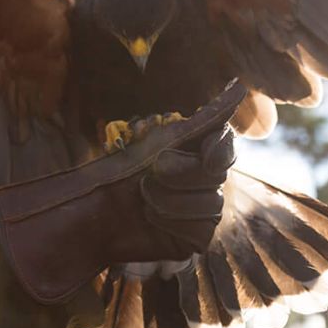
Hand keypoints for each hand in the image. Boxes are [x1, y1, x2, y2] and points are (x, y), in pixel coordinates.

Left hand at [0, 83, 244, 303]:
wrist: (88, 214)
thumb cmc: (118, 174)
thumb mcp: (157, 141)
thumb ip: (201, 120)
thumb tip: (238, 88)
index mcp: (196, 154)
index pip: (226, 146)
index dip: (221, 148)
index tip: (205, 154)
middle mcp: (204, 184)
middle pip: (217, 176)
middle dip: (181, 172)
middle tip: (151, 172)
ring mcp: (202, 213)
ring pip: (211, 205)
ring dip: (171, 200)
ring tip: (143, 198)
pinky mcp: (193, 240)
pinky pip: (201, 231)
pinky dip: (172, 222)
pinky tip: (150, 219)